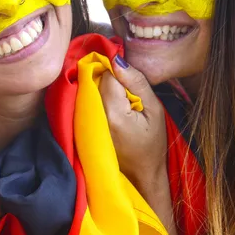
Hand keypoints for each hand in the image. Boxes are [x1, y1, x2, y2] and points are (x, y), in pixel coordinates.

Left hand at [100, 56, 179, 234]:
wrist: (140, 174)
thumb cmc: (151, 144)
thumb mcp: (154, 110)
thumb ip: (136, 82)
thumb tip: (117, 59)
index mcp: (112, 112)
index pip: (107, 75)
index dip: (117, 71)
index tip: (129, 80)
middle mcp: (93, 115)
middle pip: (93, 81)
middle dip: (107, 79)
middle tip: (124, 91)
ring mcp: (83, 122)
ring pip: (87, 90)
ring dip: (100, 88)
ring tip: (118, 99)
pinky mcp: (80, 126)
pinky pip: (84, 102)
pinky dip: (93, 99)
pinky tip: (107, 107)